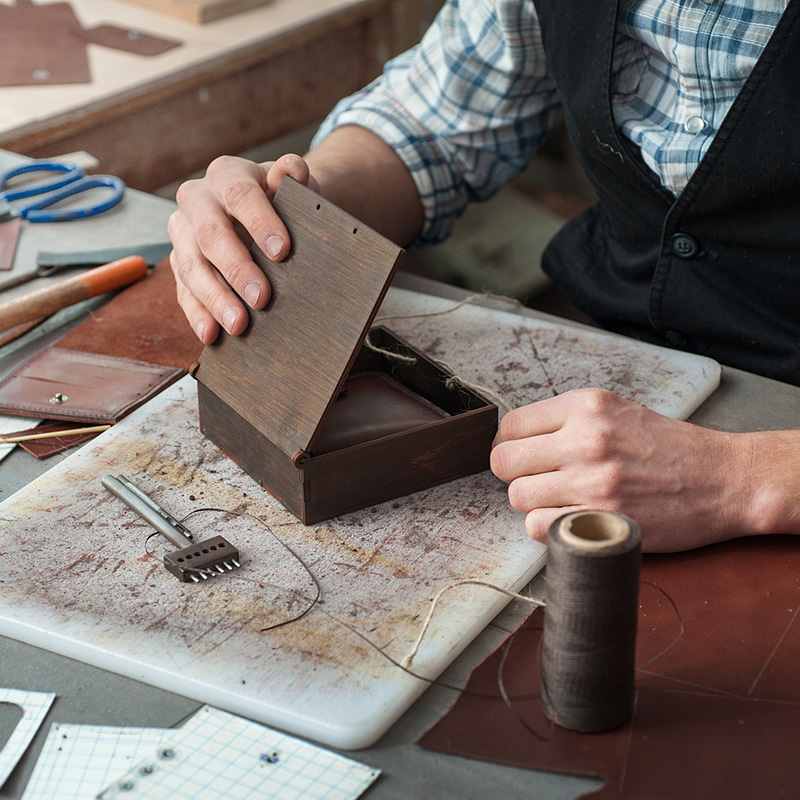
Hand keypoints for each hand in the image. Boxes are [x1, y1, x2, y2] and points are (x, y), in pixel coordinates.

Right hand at [168, 154, 319, 343]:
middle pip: (211, 234)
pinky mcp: (180, 262)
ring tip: (239, 325)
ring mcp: (184, 232)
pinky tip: (211, 334)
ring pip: (191, 266)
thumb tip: (292, 170)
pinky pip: (183, 290)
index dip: (260, 222)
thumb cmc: (281, 199)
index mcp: (226, 174)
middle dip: (237, 269)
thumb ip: (293, 177)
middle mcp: (197, 200)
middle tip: (262, 298)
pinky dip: (198, 314)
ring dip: (215, 299)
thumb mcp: (292, 186)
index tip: (282, 252)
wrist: (266, 212)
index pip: (240, 196)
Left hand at [489, 387, 777, 551]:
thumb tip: (516, 439)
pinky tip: (571, 520)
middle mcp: (585, 438)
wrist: (724, 479)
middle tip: (537, 481)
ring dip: (532, 504)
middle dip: (514, 475)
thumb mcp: (617, 411)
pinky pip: (539, 528)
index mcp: (586, 405)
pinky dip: (549, 529)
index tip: (521, 457)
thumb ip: (567, 421)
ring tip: (560, 501)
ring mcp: (594, 480)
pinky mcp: (603, 517)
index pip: (510, 425)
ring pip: (518, 497)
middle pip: (504, 462)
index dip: (509, 445)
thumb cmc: (669, 447)